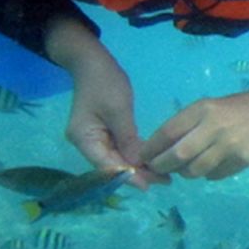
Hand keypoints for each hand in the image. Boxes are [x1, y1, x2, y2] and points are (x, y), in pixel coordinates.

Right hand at [44, 18, 166, 187]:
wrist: (92, 62)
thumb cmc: (105, 83)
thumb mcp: (119, 110)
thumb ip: (127, 140)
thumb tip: (137, 165)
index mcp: (84, 138)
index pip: (106, 166)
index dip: (127, 177)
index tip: (148, 186)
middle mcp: (86, 143)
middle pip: (111, 166)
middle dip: (136, 174)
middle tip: (164, 181)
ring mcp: (93, 139)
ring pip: (117, 159)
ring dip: (138, 167)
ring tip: (163, 176)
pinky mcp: (103, 133)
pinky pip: (118, 149)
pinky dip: (134, 155)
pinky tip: (152, 162)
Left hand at [140, 77, 248, 179]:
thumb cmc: (234, 109)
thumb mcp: (208, 107)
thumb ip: (185, 125)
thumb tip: (158, 149)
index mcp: (203, 109)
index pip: (168, 132)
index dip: (151, 148)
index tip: (143, 157)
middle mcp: (214, 127)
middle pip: (178, 155)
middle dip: (163, 165)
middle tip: (158, 169)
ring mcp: (229, 146)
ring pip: (195, 170)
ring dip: (185, 172)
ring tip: (186, 166)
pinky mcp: (241, 160)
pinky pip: (214, 176)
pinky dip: (207, 174)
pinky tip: (211, 164)